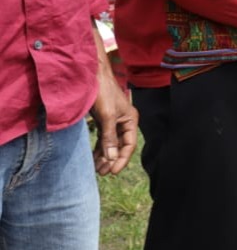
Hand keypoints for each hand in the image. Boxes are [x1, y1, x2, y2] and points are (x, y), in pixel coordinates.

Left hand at [90, 43, 137, 175]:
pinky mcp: (104, 120)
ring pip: (111, 143)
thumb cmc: (103, 93)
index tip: (113, 172)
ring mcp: (114, 121)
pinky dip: (99, 148)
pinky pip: (103, 139)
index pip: (129, 145)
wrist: (92, 77)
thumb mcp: (107, 116)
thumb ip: (109, 138)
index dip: (122, 159)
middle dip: (112, 160)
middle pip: (120, 146)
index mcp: (130, 120)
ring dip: (104, 156)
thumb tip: (112, 158)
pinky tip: (93, 158)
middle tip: (101, 172)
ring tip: (96, 169)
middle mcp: (124, 122)